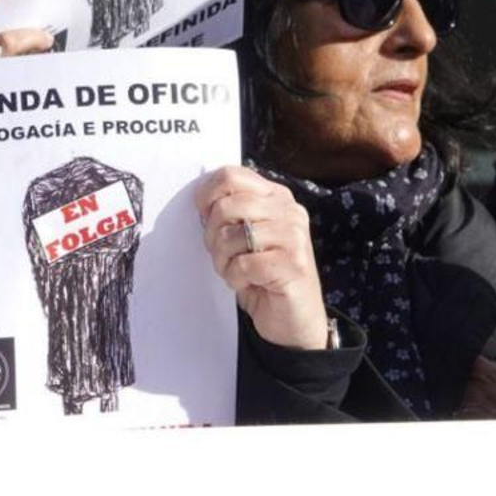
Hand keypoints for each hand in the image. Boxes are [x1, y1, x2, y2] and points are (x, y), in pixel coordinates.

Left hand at [195, 166, 328, 350]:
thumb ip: (230, 213)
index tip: (203, 217)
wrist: (293, 319)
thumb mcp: (244, 236)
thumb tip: (200, 200)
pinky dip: (235, 278)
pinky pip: (242, 264)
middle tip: (222, 255)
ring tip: (237, 271)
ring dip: (223, 260)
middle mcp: (289, 211)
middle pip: (227, 206)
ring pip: (231, 236)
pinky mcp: (293, 265)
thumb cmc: (262, 274)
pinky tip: (249, 284)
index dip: (207, 196)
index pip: (231, 176)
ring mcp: (294, 237)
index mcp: (276, 197)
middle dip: (212, 235)